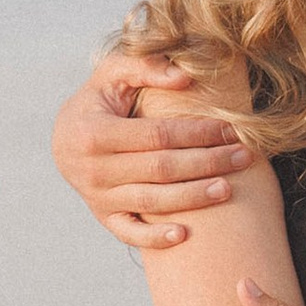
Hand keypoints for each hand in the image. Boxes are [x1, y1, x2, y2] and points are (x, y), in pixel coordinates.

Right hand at [51, 49, 251, 247]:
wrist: (63, 137)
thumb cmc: (97, 100)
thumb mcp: (112, 73)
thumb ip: (146, 67)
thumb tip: (186, 76)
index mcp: (95, 132)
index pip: (158, 135)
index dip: (197, 132)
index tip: (231, 129)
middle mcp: (94, 169)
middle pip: (161, 169)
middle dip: (206, 162)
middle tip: (243, 157)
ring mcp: (97, 196)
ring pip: (152, 201)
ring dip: (193, 197)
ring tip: (228, 188)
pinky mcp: (103, 216)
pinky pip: (129, 233)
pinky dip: (154, 238)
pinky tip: (184, 235)